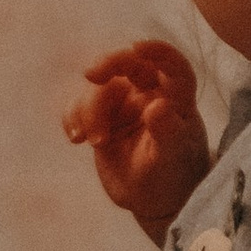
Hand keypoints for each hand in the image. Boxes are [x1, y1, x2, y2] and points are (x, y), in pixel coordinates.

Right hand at [62, 43, 211, 245]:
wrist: (155, 202)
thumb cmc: (174, 178)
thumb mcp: (172, 158)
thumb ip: (166, 131)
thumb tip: (157, 106)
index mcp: (177, 99)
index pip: (173, 65)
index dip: (157, 51)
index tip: (137, 48)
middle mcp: (151, 94)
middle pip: (130, 64)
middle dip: (109, 64)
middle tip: (91, 74)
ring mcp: (124, 105)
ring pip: (100, 89)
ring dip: (90, 110)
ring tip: (95, 142)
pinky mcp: (102, 119)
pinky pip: (80, 106)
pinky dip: (72, 117)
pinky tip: (76, 139)